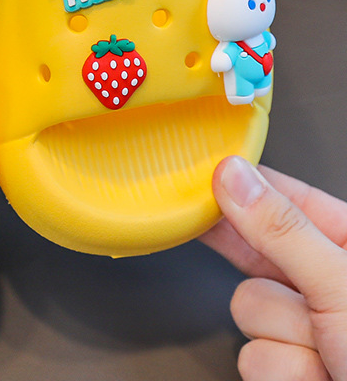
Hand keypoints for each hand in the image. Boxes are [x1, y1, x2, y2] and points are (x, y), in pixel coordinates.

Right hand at [201, 157, 346, 380]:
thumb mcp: (343, 285)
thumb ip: (284, 230)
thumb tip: (235, 178)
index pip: (289, 197)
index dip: (246, 185)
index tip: (205, 175)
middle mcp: (330, 284)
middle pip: (256, 250)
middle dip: (255, 263)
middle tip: (203, 222)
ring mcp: (310, 329)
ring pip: (249, 307)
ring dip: (282, 333)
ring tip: (324, 352)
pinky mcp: (291, 369)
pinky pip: (252, 356)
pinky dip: (283, 371)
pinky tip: (316, 377)